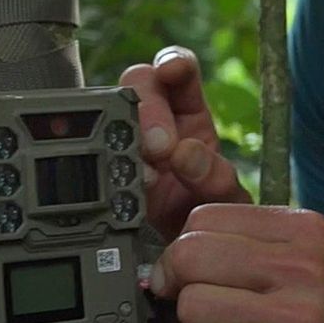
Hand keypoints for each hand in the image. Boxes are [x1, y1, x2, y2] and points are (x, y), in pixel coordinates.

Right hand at [119, 46, 250, 241]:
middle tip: (161, 147)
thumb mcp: (228, 200)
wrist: (194, 259)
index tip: (172, 71)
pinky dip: (105, 167)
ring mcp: (128, 147)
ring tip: (145, 175)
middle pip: (138, 87)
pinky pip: (95, 157)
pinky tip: (125, 187)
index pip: (179, 73)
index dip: (173, 63)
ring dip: (123, 137)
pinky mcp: (109, 176)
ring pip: (109, 116)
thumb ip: (217, 178)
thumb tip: (188, 153)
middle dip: (148, 109)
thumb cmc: (215, 219)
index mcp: (191, 115)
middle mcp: (157, 124)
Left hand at [150, 204, 323, 322]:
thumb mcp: (308, 260)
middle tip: (198, 300)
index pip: (206, 215)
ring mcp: (294, 316)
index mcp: (308, 229)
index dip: (185, 245)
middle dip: (179, 282)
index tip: (193, 271)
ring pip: (191, 304)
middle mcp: (304, 265)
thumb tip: (169, 252)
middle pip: (190, 253)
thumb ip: (250, 244)